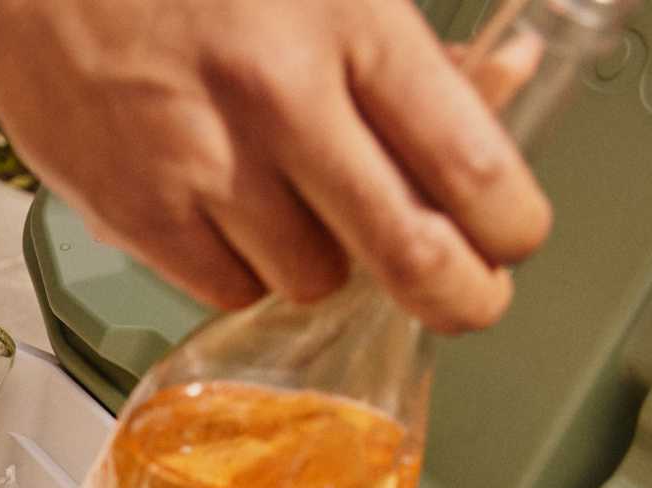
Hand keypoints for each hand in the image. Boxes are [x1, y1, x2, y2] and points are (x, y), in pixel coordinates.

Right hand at [0, 0, 550, 332]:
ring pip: (315, 279)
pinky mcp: (139, 216)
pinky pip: (230, 288)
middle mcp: (279, 98)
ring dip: (324, 260)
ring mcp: (204, 167)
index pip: (471, 163)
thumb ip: (413, 45)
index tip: (512, 238)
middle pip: (410, 254)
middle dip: (458, 294)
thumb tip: (503, 82)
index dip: (512, 226)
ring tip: (297, 206)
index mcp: (344, 22)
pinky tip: (229, 213)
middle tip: (467, 296)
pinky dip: (243, 268)